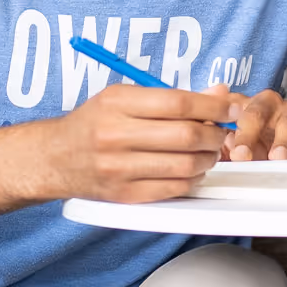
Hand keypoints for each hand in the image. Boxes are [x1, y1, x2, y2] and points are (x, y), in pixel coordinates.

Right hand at [41, 83, 237, 203]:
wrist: (54, 157)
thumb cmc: (95, 122)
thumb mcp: (124, 97)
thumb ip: (172, 96)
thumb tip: (219, 91)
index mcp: (117, 104)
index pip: (179, 103)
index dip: (214, 105)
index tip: (232, 107)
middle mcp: (115, 136)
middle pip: (186, 135)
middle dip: (215, 134)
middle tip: (221, 131)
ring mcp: (118, 169)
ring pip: (184, 165)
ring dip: (208, 158)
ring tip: (208, 151)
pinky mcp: (123, 195)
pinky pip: (172, 189)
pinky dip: (192, 179)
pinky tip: (192, 169)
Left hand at [215, 87, 286, 160]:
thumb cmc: (264, 141)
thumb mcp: (239, 142)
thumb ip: (220, 146)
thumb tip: (203, 154)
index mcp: (247, 105)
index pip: (232, 109)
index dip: (223, 123)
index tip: (217, 142)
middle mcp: (271, 106)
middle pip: (257, 113)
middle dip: (248, 134)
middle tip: (242, 155)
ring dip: (282, 141)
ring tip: (277, 158)